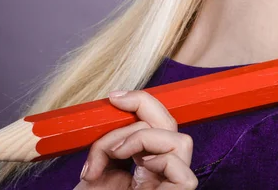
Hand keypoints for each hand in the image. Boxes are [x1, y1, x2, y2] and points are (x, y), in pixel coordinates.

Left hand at [73, 90, 197, 189]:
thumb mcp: (95, 175)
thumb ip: (109, 148)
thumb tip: (111, 115)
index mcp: (145, 168)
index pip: (156, 124)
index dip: (142, 102)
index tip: (114, 97)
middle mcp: (161, 175)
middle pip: (171, 125)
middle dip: (142, 106)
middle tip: (114, 105)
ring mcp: (170, 188)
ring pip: (180, 141)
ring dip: (140, 136)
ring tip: (113, 152)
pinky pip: (183, 173)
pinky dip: (155, 157)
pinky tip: (129, 165)